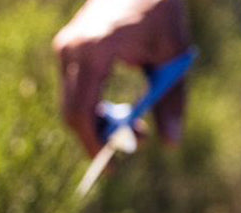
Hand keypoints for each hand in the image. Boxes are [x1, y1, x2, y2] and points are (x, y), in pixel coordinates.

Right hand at [53, 0, 189, 154]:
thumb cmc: (161, 12)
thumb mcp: (173, 57)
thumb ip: (172, 101)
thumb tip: (172, 144)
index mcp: (95, 50)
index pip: (81, 110)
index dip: (93, 143)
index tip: (110, 168)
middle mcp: (72, 48)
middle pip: (72, 111)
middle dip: (100, 137)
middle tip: (136, 145)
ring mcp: (67, 46)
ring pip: (72, 102)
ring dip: (100, 124)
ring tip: (138, 127)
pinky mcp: (69, 46)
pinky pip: (75, 89)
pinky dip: (94, 107)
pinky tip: (122, 112)